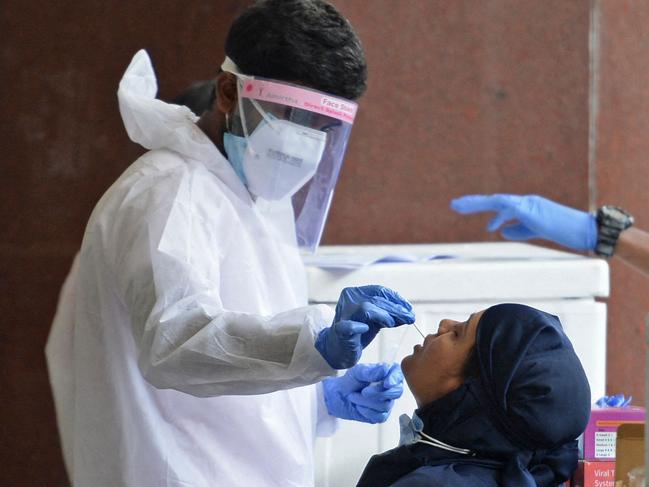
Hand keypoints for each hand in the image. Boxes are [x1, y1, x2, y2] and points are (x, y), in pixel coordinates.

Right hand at [315, 285, 414, 368]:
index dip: (396, 299)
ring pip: (366, 308)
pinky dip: (358, 326)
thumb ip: (389, 314)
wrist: (339, 348)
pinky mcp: (340, 330)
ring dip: (383, 315)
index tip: (409, 308)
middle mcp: (349, 299)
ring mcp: (344, 314)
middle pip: (376, 300)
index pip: (379, 290)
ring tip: (392, 324)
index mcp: (356, 293)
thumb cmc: (358, 332)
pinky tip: (365, 328)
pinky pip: (349, 326)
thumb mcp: (376, 319)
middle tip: (410, 318)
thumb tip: (409, 313)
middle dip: (396, 309)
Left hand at [323, 363, 403, 423]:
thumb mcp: (357, 372)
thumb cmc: (350, 381)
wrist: (338, 396)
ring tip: (354, 396)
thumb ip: (371, 371)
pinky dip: (366, 411)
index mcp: (386, 375)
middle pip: (396, 392)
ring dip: (365, 401)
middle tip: (364, 391)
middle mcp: (390, 389)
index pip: (398, 375)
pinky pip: (379, 416)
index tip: (386, 383)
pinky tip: (358, 406)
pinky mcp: (380, 416)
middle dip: (378, 392)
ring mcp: (386, 403)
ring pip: (385, 405)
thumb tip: (385, 369)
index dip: (395, 379)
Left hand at [451, 194, 596, 250]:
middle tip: (453, 204)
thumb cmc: (562, 229)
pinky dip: (499, 218)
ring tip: (461, 207)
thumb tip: (501, 231)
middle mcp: (523, 202)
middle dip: (472, 202)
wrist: (584, 229)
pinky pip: (512, 211)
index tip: (460, 206)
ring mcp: (528, 204)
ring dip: (479, 204)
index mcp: (522, 206)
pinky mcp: (534, 211)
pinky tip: (490, 227)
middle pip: (492, 200)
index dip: (477, 204)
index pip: (495, 203)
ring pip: (498, 201)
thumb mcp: (534, 231)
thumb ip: (518, 229)